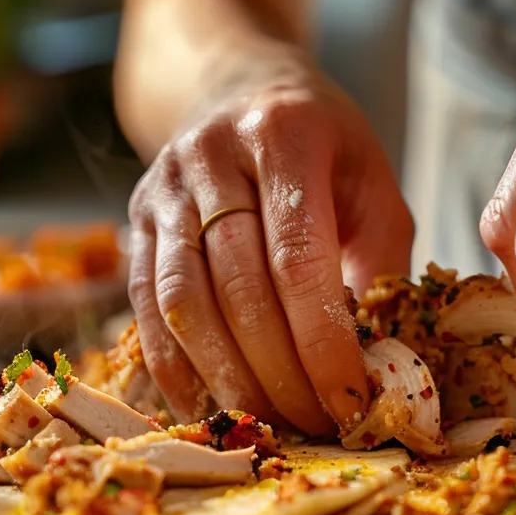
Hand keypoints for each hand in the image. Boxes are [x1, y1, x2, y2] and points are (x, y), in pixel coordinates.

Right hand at [128, 63, 412, 434]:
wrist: (240, 89)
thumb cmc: (323, 147)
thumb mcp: (373, 184)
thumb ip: (379, 261)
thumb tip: (373, 360)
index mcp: (284, 135)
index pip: (297, 258)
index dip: (322, 341)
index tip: (351, 401)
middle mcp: (212, 155)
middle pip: (238, 287)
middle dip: (280, 372)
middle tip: (317, 425)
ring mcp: (164, 187)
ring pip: (184, 302)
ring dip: (228, 377)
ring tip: (271, 423)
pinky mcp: (136, 219)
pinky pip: (145, 306)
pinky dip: (175, 366)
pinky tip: (208, 405)